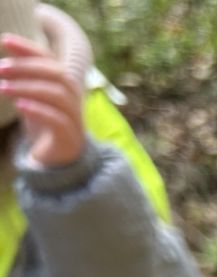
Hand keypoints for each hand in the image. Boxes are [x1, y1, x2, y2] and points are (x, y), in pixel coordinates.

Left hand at [0, 33, 84, 166]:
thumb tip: (6, 54)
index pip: (51, 61)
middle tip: (0, 68)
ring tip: (3, 88)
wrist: (56, 161)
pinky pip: (58, 121)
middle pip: (59, 75)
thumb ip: (23, 77)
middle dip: (28, 68)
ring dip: (28, 88)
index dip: (30, 48)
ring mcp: (75, 120)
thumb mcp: (30, 96)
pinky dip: (38, 110)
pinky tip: (20, 106)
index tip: (5, 41)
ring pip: (59, 96)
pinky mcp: (70, 139)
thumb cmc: (42, 125)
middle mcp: (74, 101)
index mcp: (65, 88)